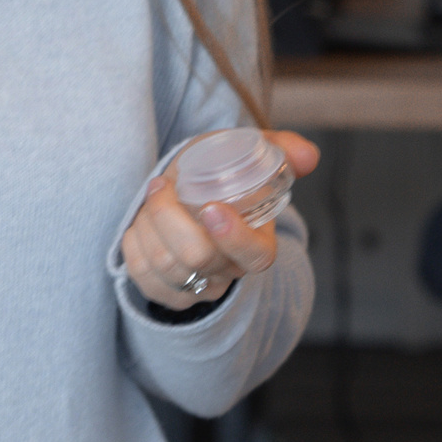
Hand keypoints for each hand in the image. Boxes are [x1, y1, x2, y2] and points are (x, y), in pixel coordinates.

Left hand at [121, 131, 320, 310]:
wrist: (189, 198)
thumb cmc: (220, 175)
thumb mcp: (248, 154)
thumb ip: (281, 149)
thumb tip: (308, 155)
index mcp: (258, 245)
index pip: (254, 255)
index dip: (232, 236)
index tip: (210, 207)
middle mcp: (229, 272)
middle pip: (196, 256)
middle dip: (168, 214)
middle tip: (161, 184)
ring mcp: (198, 287)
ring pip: (163, 264)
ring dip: (147, 222)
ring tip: (152, 198)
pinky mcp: (165, 292)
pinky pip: (140, 273)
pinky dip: (133, 241)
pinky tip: (141, 223)